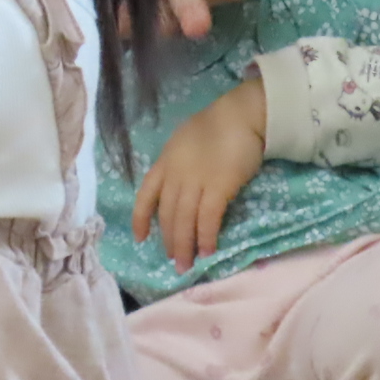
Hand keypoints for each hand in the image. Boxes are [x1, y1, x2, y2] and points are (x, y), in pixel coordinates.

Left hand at [132, 79, 267, 270]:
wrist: (240, 114)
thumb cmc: (217, 124)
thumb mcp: (186, 141)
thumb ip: (180, 163)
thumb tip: (182, 185)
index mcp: (166, 162)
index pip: (146, 194)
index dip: (140, 218)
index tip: (139, 237)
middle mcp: (176, 174)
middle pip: (167, 214)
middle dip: (169, 240)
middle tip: (173, 260)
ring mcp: (196, 181)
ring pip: (184, 220)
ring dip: (184, 246)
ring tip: (186, 265)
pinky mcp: (218, 187)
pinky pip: (207, 219)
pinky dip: (206, 237)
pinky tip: (207, 251)